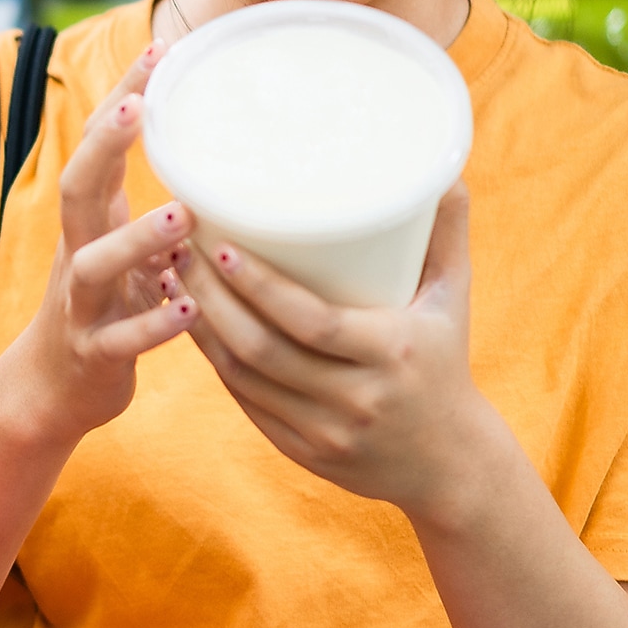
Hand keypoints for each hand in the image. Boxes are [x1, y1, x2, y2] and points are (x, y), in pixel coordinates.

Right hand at [17, 40, 197, 444]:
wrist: (54, 389)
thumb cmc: (106, 305)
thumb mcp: (123, 248)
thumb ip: (159, 207)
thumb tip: (221, 156)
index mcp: (88, 220)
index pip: (97, 145)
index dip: (122, 97)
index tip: (158, 49)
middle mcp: (77, 252)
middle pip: (77, 187)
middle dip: (105, 143)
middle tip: (142, 103)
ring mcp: (82, 304)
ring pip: (94, 265)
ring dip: (137, 238)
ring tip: (185, 215)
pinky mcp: (94, 354)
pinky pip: (121, 339)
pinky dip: (154, 325)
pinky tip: (188, 310)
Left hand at [172, 184, 491, 520]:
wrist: (449, 465)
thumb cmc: (445, 361)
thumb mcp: (454, 297)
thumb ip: (447, 230)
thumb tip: (443, 163)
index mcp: (391, 352)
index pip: (311, 321)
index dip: (259, 286)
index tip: (221, 246)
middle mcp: (356, 399)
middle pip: (262, 348)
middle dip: (211, 298)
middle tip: (179, 251)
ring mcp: (324, 433)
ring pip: (243, 378)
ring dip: (200, 328)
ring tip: (174, 279)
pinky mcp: (302, 454)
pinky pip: (245, 404)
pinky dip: (215, 362)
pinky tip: (192, 325)